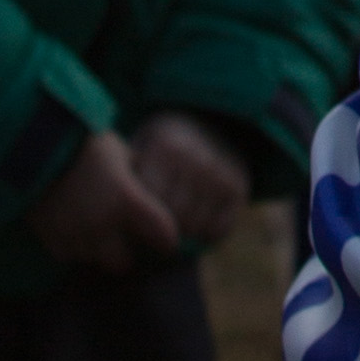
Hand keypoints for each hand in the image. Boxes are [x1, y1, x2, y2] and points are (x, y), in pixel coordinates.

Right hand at [27, 124, 186, 276]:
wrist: (34, 145)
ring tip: (93, 228)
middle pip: (123, 262)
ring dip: (97, 249)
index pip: (162, 234)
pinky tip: (74, 227)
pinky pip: (68, 254)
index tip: (167, 241)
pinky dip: (74, 246)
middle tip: (124, 239)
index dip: (167, 239)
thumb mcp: (119, 152)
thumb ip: (135, 174)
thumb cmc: (83, 142)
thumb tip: (147, 184)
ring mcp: (75, 235)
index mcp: (127, 200)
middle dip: (125, 253)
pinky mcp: (50, 239)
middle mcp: (103, 225)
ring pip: (93, 260)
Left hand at [128, 109, 254, 253]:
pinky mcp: (240, 187)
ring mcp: (221, 172)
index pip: (148, 203)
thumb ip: (128, 178)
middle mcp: (197, 157)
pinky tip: (197, 221)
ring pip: (195, 228)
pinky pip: (219, 230)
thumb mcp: (142, 147)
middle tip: (156, 227)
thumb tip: (119, 220)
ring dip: (184, 233)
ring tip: (175, 223)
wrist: (212, 125)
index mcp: (166, 145)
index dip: (140, 216)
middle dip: (162, 229)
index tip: (138, 218)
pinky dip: (207, 234)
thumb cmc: (163, 147)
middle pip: (172, 219)